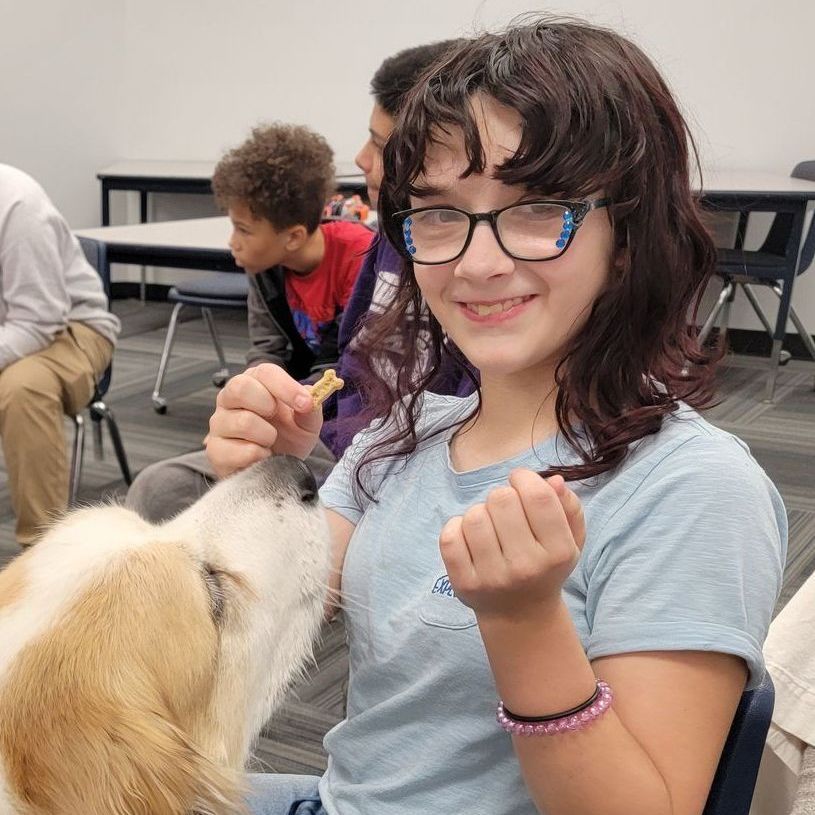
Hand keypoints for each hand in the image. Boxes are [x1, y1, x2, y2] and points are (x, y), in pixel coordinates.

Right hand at [206, 364, 322, 478]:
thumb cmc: (288, 437)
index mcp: (255, 383)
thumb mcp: (307, 423)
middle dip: (267, 405)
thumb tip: (310, 396)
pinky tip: (261, 457)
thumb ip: (311, 408)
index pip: (265, 372)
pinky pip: (240, 451)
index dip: (286, 386)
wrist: (277, 470)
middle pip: (240, 387)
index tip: (305, 403)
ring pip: (243, 422)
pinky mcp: (215, 449)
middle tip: (277, 420)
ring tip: (270, 442)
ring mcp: (219, 423)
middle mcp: (231, 398)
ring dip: (267, 436)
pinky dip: (259, 457)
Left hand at [439, 470, 585, 620]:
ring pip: (474, 516)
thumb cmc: (545, 565)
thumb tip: (553, 480)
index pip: (538, 496)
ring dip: (480, 512)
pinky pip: (450, 537)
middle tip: (507, 511)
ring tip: (490, 525)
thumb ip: (569, 506)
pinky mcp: (465, 584)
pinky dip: (456, 527)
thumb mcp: (570, 539)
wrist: (521, 614)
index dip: (524, 478)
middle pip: (502, 499)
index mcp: (558, 552)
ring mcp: (493, 578)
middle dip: (502, 495)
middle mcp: (526, 567)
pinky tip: (470, 536)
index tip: (520, 482)